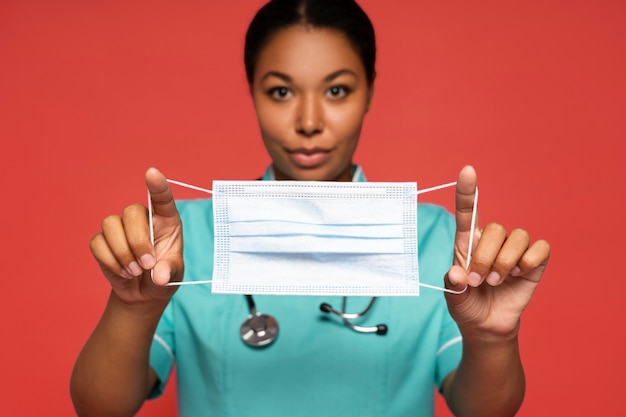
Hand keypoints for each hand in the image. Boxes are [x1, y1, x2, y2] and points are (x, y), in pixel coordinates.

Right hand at [89, 167, 183, 304]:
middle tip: (147, 265)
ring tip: (136, 271)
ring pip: (111, 225)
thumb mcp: (173, 274)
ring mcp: (120, 228)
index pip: (162, 197)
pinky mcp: (103, 241)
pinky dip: (111, 261)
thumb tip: (159, 275)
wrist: (143, 292)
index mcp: (165, 219)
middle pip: (131, 212)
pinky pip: (98, 243)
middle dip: (138, 242)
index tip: (151, 173)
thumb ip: (169, 271)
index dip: (157, 184)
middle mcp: (142, 218)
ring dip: (123, 253)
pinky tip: (124, 272)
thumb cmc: (163, 275)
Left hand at [444, 166, 550, 340]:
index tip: (467, 170)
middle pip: (495, 229)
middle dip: (486, 258)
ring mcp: (513, 250)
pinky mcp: (533, 261)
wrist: (486, 326)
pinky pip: (539, 248)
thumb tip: (456, 273)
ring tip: (496, 281)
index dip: (467, 191)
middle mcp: (491, 241)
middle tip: (478, 280)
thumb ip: (453, 285)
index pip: (467, 211)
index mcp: (467, 242)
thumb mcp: (453, 298)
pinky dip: (528, 262)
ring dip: (505, 263)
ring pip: (517, 236)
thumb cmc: (467, 305)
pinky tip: (519, 275)